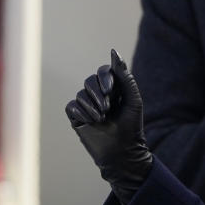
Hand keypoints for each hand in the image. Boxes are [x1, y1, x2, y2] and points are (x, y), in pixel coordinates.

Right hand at [65, 49, 153, 204]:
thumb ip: (124, 76)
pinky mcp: (76, 117)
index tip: (111, 91)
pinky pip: (71, 106)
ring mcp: (87, 106)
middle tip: (108, 109)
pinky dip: (81, 113)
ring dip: (92, 106)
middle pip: (90, 81)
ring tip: (102, 119)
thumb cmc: (132, 127)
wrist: (122, 152)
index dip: (105, 78)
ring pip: (80, 94)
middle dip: (98, 94)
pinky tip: (91, 122)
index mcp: (114, 89)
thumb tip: (114, 53)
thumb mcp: (132, 99)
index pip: (104, 71)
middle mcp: (99, 95)